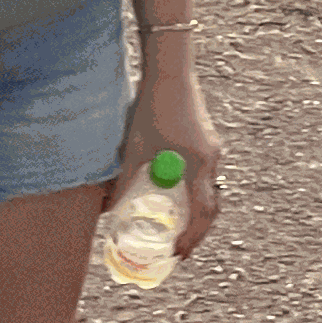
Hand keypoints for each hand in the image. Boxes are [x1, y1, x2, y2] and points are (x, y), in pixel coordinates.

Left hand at [118, 63, 223, 258]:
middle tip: (179, 246)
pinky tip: (175, 189)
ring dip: (195, 208)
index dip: (191, 237)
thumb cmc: (152, 106)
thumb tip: (108, 209)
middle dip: (196, 229)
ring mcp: (212, 147)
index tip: (178, 253)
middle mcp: (212, 158)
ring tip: (177, 223)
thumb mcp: (135, 148)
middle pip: (210, 204)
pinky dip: (193, 188)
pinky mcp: (206, 137)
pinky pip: (204, 172)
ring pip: (208, 187)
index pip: (201, 212)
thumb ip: (124, 181)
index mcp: (198, 164)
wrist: (170, 69)